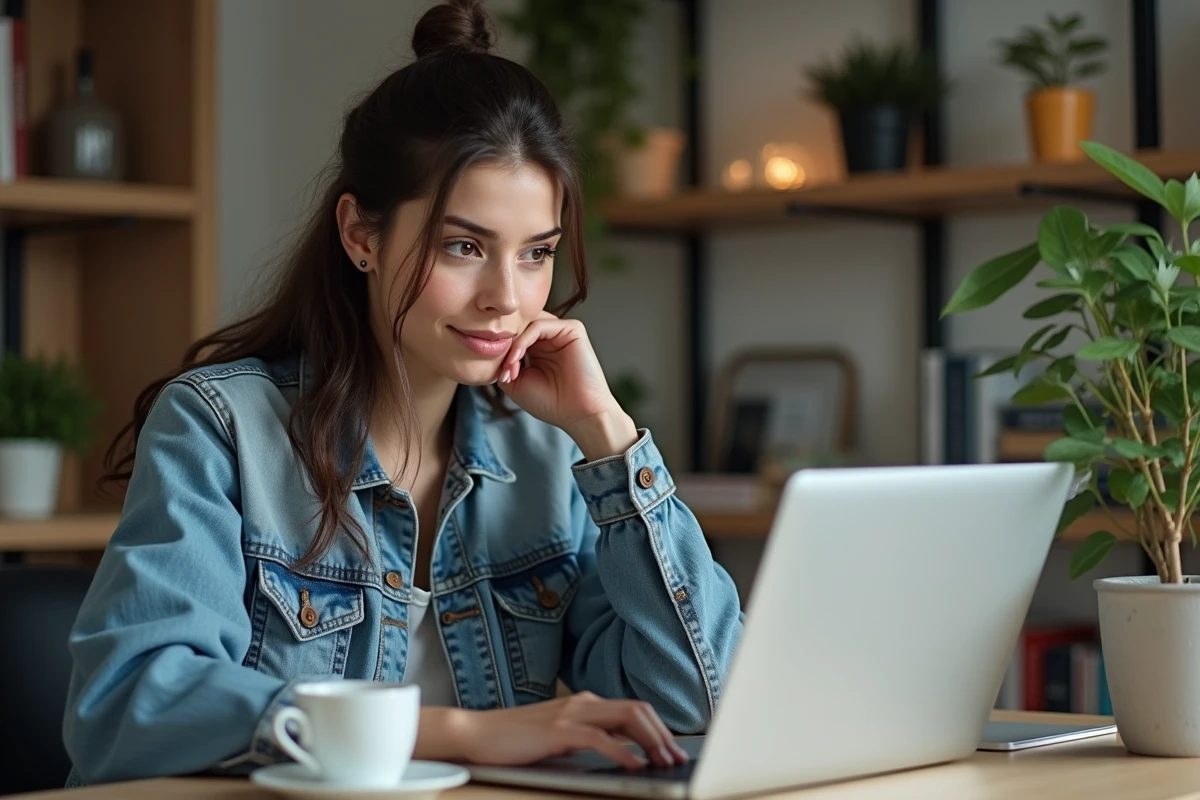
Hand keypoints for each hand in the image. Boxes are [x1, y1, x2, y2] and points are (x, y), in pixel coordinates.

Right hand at [441, 692, 689, 768]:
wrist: (477, 733)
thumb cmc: (514, 739)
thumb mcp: (558, 736)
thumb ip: (585, 738)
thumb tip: (617, 753)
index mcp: (584, 703)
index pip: (632, 709)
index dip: (658, 728)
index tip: (673, 749)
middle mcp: (582, 703)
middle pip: (636, 710)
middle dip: (662, 734)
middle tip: (677, 758)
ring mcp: (570, 714)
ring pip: (625, 718)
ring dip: (651, 741)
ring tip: (664, 762)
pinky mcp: (558, 731)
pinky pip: (599, 739)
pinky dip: (623, 752)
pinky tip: (635, 765)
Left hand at [496, 312, 637, 460]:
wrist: (579, 414)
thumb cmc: (551, 403)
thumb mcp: (515, 384)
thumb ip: (502, 363)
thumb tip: (494, 348)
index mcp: (538, 348)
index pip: (513, 334)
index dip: (499, 348)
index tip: (494, 371)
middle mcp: (549, 337)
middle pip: (519, 324)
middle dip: (504, 344)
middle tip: (499, 366)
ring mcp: (561, 332)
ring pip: (527, 323)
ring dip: (512, 344)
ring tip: (509, 366)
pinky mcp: (572, 329)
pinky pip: (539, 325)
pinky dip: (523, 340)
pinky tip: (517, 358)